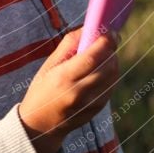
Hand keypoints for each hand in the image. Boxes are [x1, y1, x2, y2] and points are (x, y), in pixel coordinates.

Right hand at [17, 28, 119, 152]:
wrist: (40, 125)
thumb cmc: (42, 89)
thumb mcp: (49, 65)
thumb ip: (69, 44)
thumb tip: (89, 28)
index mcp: (63, 78)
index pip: (92, 57)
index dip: (105, 42)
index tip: (111, 32)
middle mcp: (79, 93)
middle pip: (108, 66)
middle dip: (111, 50)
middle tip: (107, 40)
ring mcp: (90, 104)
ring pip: (113, 76)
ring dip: (112, 61)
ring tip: (101, 55)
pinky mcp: (97, 109)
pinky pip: (111, 86)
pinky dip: (110, 74)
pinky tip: (99, 71)